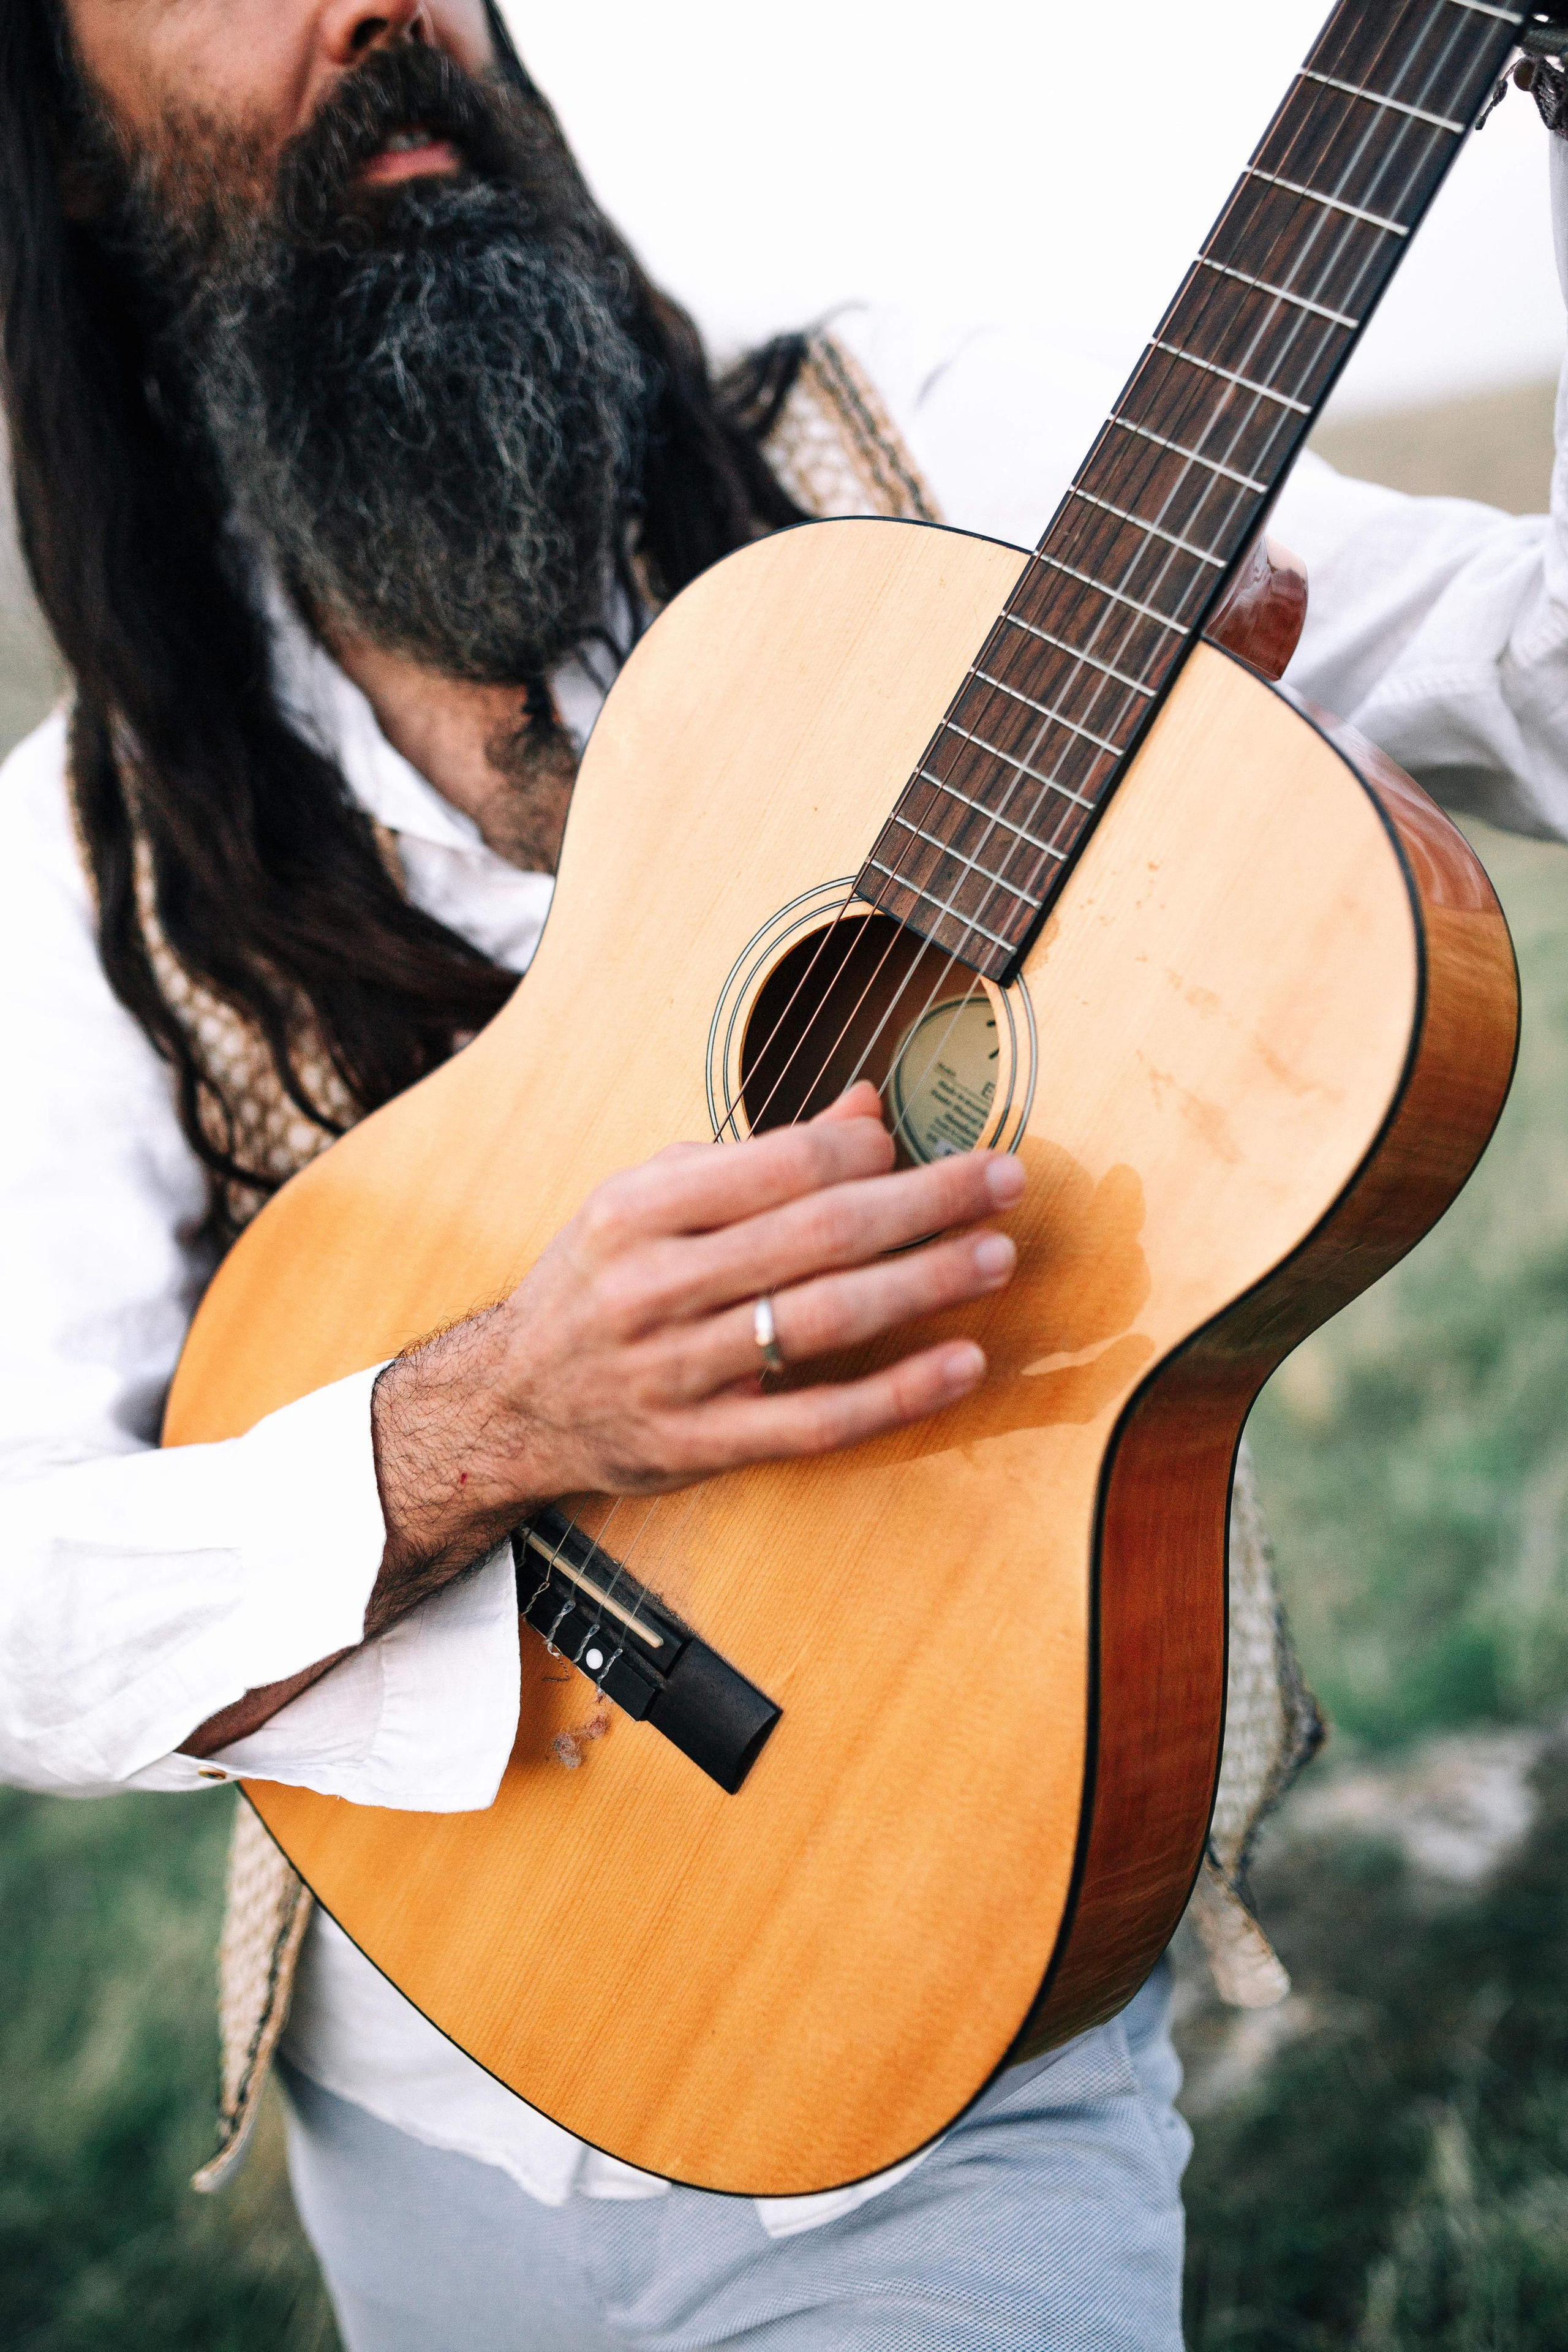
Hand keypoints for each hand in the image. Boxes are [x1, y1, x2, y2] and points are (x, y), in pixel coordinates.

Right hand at [367, 1083, 1022, 1621]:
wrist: (509, 1403)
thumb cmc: (596, 1284)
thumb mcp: (648, 1200)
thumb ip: (757, 1158)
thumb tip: (867, 1106)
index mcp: (636, 1211)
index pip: (774, 1165)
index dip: (861, 1150)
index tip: (914, 1143)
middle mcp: (651, 1287)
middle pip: (815, 1235)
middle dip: (924, 1203)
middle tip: (1001, 1182)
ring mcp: (676, 1372)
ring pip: (824, 1321)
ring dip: (925, 1283)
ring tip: (996, 1256)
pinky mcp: (702, 1444)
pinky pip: (818, 1419)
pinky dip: (898, 1392)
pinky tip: (962, 1363)